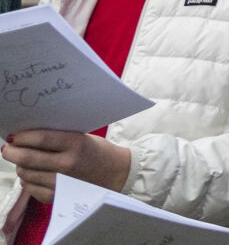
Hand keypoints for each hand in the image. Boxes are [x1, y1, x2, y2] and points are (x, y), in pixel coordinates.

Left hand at [2, 129, 131, 202]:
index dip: (22, 137)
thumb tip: (26, 136)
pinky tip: (33, 173)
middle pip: (28, 158)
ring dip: (20, 166)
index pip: (41, 139)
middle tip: (7, 148)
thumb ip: (57, 137)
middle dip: (11, 152)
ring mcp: (61, 183)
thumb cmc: (96, 151)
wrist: (115, 174)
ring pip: (25, 174)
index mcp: (76, 145)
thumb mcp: (82, 137)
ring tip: (24, 160)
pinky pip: (30, 188)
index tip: (12, 135)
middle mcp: (67, 165)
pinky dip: (27, 180)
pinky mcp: (56, 197)